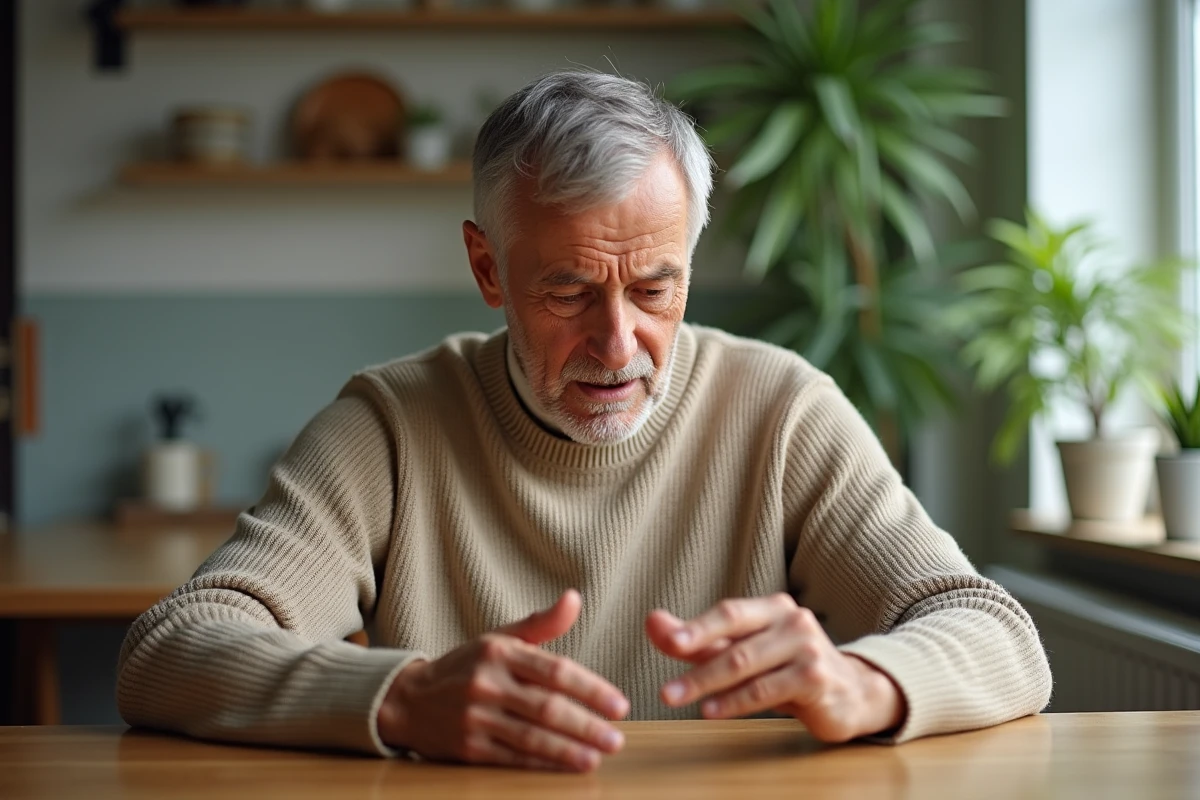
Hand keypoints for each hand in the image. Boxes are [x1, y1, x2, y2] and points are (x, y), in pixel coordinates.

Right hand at [377, 589, 629, 771]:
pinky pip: (513, 758)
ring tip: (598, 756)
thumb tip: (574, 598)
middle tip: (615, 738)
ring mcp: (476, 718)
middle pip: (547, 707)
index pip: (555, 671)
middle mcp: (486, 684)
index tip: (619, 705)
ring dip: (570, 749)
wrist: (408, 700)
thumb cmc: (465, 667)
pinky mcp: (468, 748)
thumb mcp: (499, 638)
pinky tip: (567, 765)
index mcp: (499, 653)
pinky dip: (544, 763)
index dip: (591, 689)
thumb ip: (541, 623)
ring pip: (532, 737)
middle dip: (586, 725)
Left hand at [646, 593, 905, 741]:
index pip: (729, 613)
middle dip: (694, 665)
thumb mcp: (744, 651)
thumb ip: (699, 640)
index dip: (696, 627)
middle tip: (664, 689)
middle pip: (735, 642)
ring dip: (707, 685)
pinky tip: (712, 711)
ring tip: (676, 699)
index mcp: (773, 607)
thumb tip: (653, 622)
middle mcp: (793, 621)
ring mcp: (808, 648)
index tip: (667, 641)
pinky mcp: (816, 678)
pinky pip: (767, 690)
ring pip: (747, 666)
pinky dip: (735, 702)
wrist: (850, 693)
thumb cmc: (788, 669)